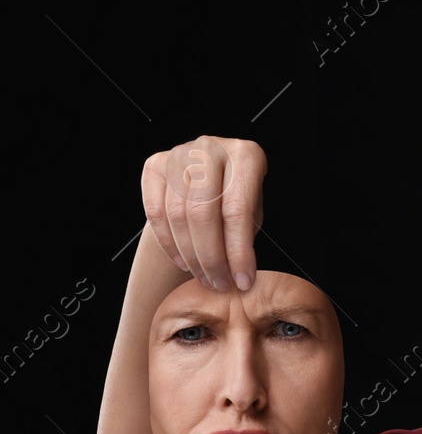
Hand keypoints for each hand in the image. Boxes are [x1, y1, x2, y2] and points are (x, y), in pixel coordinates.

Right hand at [140, 135, 265, 290]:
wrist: (211, 174)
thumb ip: (245, 235)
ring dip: (190, 255)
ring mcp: (179, 153)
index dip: (239, 252)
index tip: (243, 281)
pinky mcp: (155, 164)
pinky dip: (168, 243)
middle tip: (219, 284)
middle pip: (202, 213)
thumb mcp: (253, 210)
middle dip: (211, 258)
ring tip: (204, 278)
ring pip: (177, 215)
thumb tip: (239, 276)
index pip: (237, 211)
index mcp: (245, 155)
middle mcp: (210, 148)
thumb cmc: (238, 195)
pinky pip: (155, 211)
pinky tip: (183, 261)